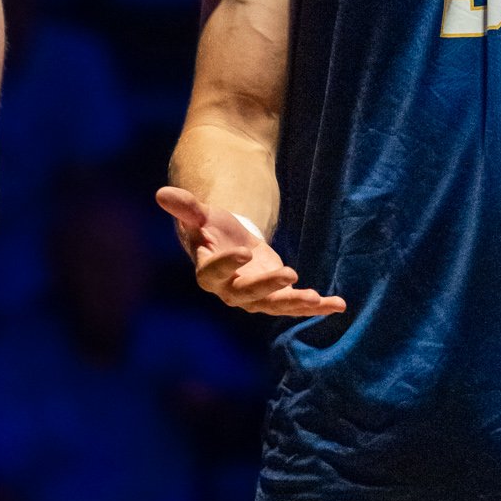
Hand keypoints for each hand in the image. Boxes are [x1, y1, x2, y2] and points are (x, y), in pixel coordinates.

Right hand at [156, 187, 344, 317]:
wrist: (230, 244)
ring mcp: (256, 298)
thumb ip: (186, 209)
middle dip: (268, 286)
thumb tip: (162, 195)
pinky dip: (318, 306)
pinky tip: (338, 304)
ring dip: (297, 304)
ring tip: (318, 299)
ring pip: (275, 305)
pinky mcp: (276, 297)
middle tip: (289, 273)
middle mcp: (231, 292)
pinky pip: (296, 305)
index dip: (228, 264)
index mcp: (208, 273)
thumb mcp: (202, 215)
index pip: (215, 273)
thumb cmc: (212, 228)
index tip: (244, 251)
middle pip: (248, 294)